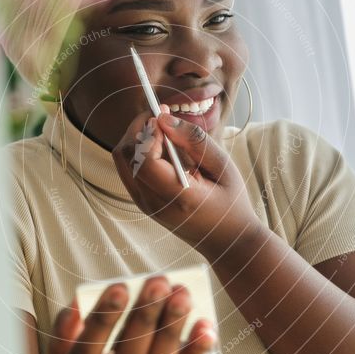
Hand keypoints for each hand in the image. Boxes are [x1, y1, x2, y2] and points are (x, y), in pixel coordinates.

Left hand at [112, 109, 259, 258]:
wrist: (227, 240)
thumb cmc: (231, 201)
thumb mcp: (223, 166)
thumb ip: (194, 141)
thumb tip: (163, 118)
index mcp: (178, 197)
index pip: (145, 161)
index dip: (147, 133)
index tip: (161, 113)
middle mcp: (154, 204)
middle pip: (126, 157)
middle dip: (138, 128)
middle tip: (159, 113)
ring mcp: (145, 205)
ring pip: (123, 161)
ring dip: (137, 138)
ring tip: (162, 127)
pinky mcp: (144, 203)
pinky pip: (129, 170)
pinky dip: (139, 151)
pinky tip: (161, 145)